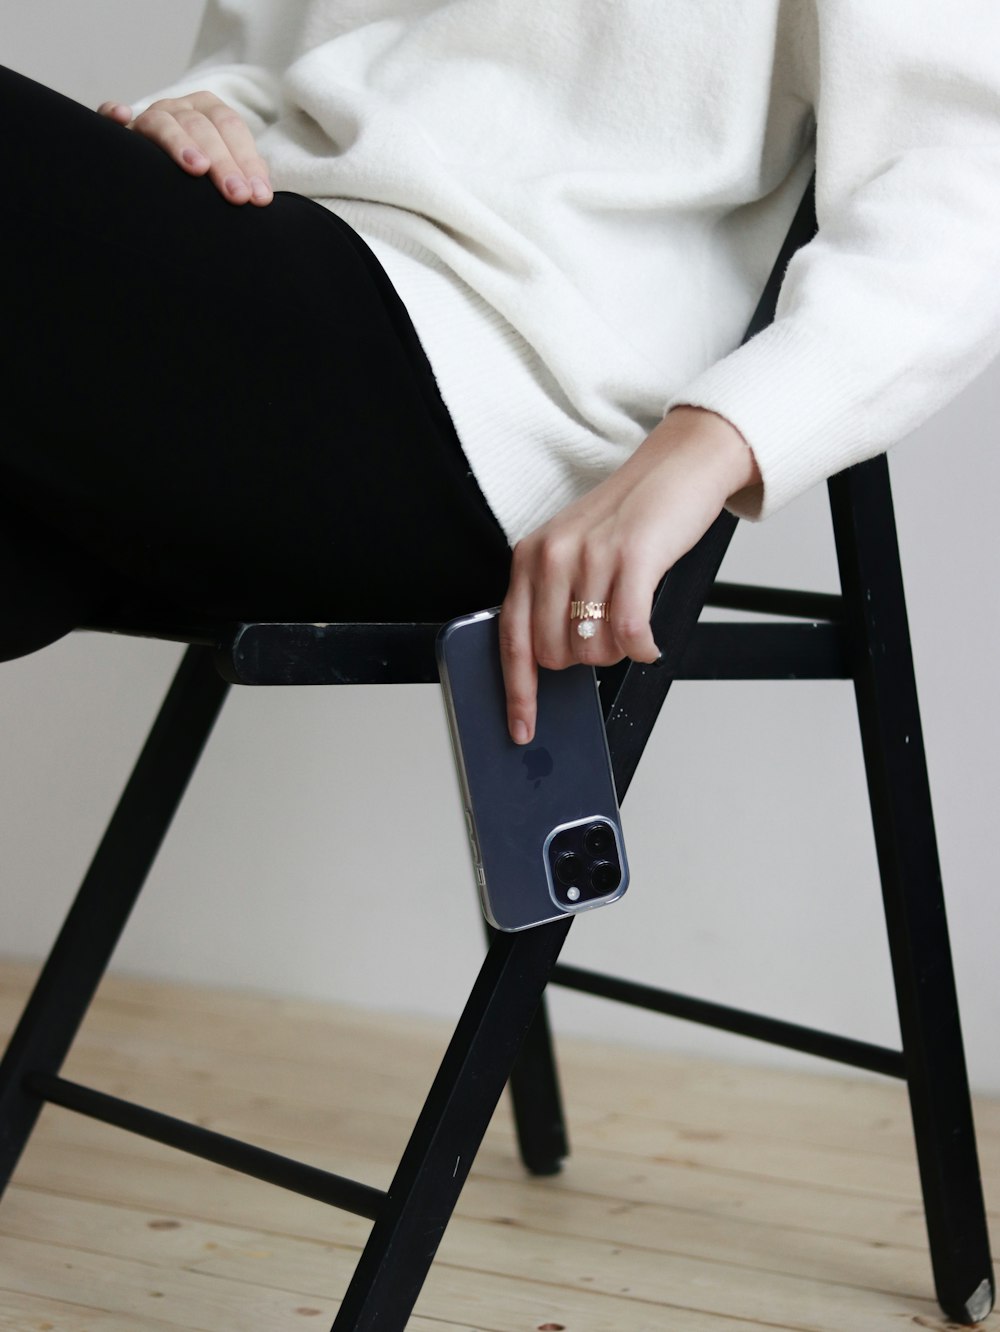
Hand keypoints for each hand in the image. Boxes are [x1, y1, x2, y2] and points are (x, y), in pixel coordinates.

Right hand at [97, 93, 272, 205]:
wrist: (153, 174)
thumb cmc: (198, 175)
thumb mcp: (224, 169)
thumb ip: (243, 173)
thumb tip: (262, 193)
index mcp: (209, 112)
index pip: (232, 129)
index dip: (247, 161)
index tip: (258, 197)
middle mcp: (180, 109)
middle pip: (204, 128)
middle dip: (224, 163)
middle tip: (237, 196)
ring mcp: (150, 115)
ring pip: (166, 123)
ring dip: (182, 144)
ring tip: (198, 168)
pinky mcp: (121, 129)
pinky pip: (110, 115)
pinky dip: (112, 113)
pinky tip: (121, 115)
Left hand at [499, 406, 760, 742]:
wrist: (676, 468)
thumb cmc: (630, 516)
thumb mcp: (574, 551)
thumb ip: (553, 598)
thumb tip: (551, 661)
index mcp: (529, 557)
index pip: (511, 638)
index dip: (517, 693)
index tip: (521, 728)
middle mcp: (552, 555)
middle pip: (554, 654)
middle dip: (585, 662)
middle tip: (608, 638)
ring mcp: (589, 556)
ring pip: (591, 649)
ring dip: (616, 653)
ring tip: (630, 627)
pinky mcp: (631, 557)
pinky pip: (628, 633)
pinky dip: (642, 649)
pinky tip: (649, 643)